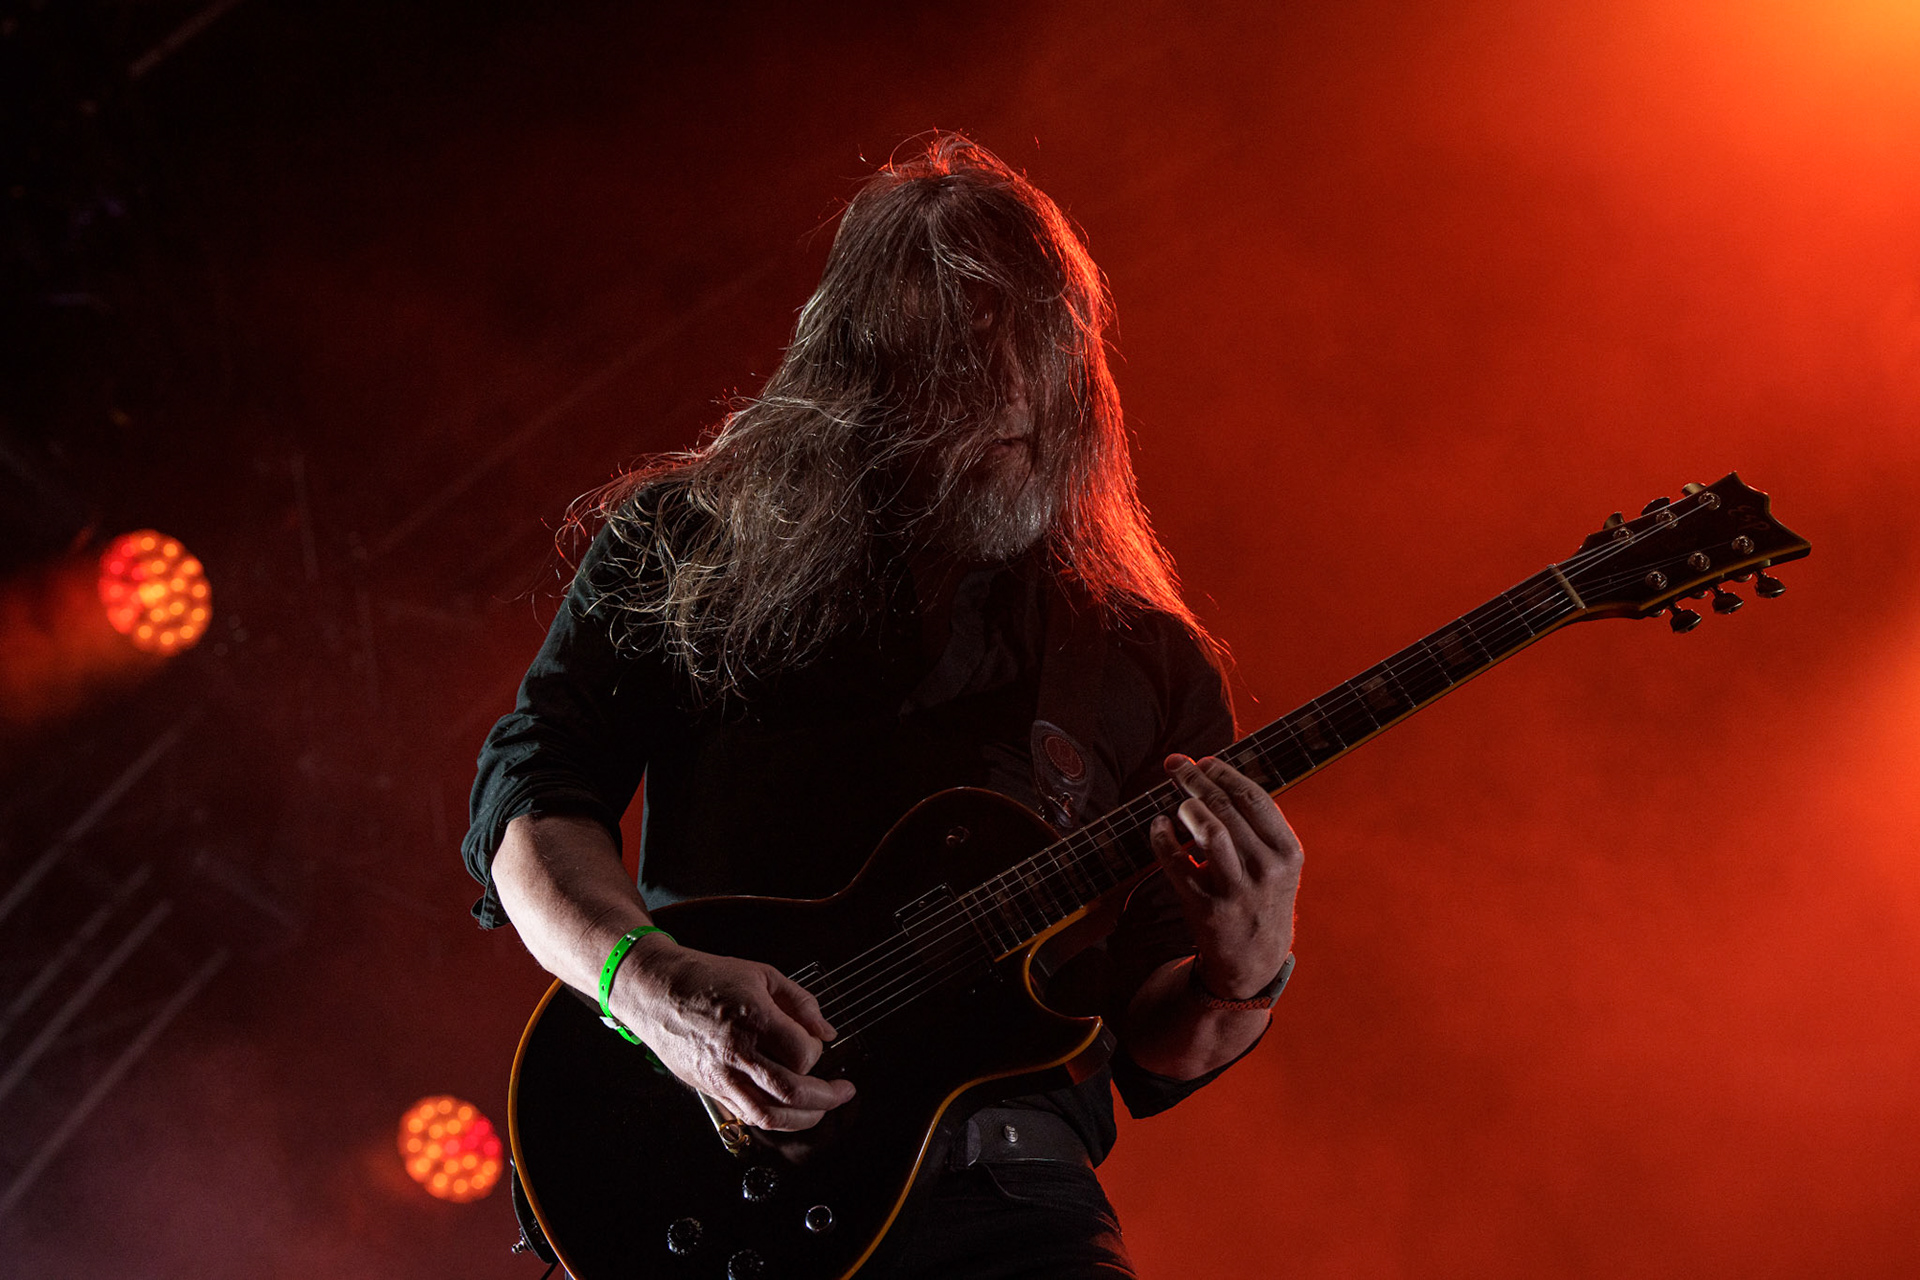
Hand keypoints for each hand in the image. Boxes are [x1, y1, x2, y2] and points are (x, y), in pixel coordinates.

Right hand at [611, 937, 856, 1130]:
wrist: (655, 990)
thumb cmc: (705, 978)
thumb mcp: (761, 974)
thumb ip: (800, 1002)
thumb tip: (826, 1031)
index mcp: (753, 1018)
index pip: (803, 1053)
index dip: (818, 1050)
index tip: (816, 1042)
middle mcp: (737, 1052)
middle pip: (792, 1092)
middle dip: (826, 1098)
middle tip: (842, 1093)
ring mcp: (721, 1075)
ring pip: (769, 1115)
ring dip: (803, 1119)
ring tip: (820, 1111)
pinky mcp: (709, 1088)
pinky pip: (746, 1115)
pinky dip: (773, 1119)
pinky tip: (786, 1110)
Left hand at [1149, 754, 1303, 1000]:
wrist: (1254, 959)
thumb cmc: (1262, 897)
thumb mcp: (1277, 863)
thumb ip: (1257, 824)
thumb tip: (1215, 772)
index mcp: (1287, 852)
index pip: (1254, 797)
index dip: (1224, 772)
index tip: (1204, 761)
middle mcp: (1266, 869)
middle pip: (1227, 808)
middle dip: (1196, 779)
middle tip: (1176, 766)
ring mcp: (1236, 890)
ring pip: (1209, 831)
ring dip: (1187, 807)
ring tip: (1178, 802)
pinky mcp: (1205, 908)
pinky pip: (1176, 863)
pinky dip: (1162, 839)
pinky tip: (1158, 826)